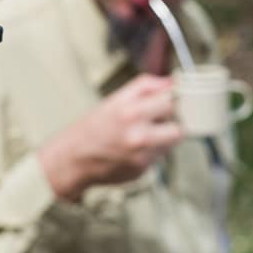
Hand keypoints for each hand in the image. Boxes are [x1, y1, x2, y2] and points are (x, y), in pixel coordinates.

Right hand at [39, 74, 181, 200]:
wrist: (73, 159)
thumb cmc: (91, 128)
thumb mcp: (114, 99)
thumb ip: (144, 87)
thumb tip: (170, 82)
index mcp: (131, 112)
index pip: (172, 102)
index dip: (173, 100)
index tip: (171, 101)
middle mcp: (139, 135)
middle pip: (179, 127)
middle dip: (170, 123)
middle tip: (156, 120)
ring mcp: (142, 156)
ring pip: (171, 143)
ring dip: (163, 138)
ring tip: (142, 135)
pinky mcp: (143, 170)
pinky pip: (159, 156)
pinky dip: (151, 152)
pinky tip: (133, 149)